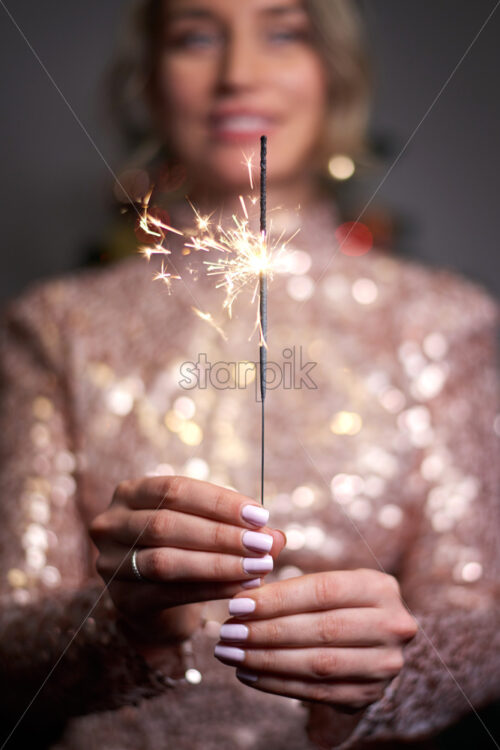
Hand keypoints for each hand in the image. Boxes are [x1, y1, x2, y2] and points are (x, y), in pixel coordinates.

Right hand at [89, 476, 286, 648]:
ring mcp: (110, 564)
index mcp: (130, 493)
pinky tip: (244, 588)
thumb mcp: (205, 529)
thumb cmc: (185, 550)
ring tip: (259, 566)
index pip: (175, 488)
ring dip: (219, 563)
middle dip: (222, 534)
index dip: (219, 501)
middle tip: (264, 544)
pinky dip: (212, 589)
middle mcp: (110, 524)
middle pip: (168, 523)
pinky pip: (172, 592)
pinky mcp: (124, 600)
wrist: (155, 603)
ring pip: (167, 560)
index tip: (260, 515)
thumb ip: (238, 527)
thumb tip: (279, 536)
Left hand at [214, 568, 417, 711]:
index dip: (277, 598)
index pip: (323, 591)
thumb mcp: (329, 580)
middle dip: (267, 631)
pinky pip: (317, 692)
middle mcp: (392, 625)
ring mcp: (385, 665)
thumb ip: (292, 571)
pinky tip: (248, 675)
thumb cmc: (337, 603)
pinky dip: (277, 684)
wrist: (373, 644)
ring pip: (318, 664)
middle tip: (226, 631)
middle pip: (321, 629)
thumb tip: (250, 562)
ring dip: (267, 660)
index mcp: (380, 587)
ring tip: (231, 653)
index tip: (237, 604)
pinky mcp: (369, 695)